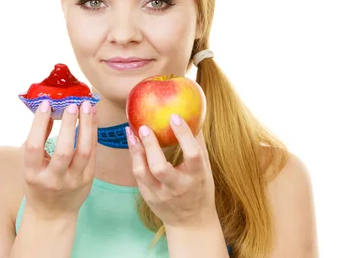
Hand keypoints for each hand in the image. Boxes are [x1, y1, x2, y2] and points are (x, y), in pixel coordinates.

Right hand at [21, 100, 97, 219]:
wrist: (52, 213)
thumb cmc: (38, 183)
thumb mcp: (29, 165)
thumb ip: (37, 139)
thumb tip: (48, 109)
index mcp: (32, 175)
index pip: (34, 147)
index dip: (39, 124)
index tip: (45, 104)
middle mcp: (53, 180)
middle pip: (64, 150)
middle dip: (69, 125)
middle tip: (72, 104)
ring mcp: (73, 181)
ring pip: (84, 151)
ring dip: (87, 125)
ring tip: (88, 106)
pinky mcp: (88, 179)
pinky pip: (94, 153)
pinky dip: (93, 132)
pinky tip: (93, 117)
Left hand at [126, 114, 217, 228]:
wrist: (191, 222)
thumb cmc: (200, 188)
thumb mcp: (205, 168)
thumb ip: (198, 144)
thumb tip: (194, 115)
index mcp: (197, 176)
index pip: (192, 154)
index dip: (183, 135)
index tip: (174, 117)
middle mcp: (178, 187)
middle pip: (160, 167)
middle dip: (150, 145)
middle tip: (143, 126)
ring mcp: (161, 195)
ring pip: (142, 173)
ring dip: (135, 151)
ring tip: (131, 133)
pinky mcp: (148, 197)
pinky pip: (138, 176)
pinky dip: (134, 158)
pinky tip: (133, 143)